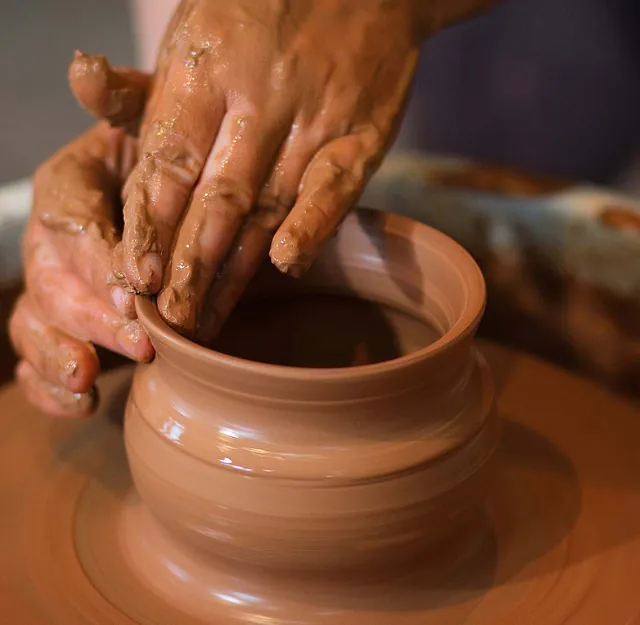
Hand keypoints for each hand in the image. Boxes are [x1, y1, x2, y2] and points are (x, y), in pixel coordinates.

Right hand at [9, 56, 153, 416]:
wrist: (163, 206)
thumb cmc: (163, 167)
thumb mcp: (153, 126)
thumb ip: (125, 100)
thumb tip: (85, 69)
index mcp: (68, 188)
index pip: (68, 219)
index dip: (97, 254)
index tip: (136, 286)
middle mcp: (50, 242)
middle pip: (53, 281)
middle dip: (92, 314)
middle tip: (138, 341)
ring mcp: (50, 289)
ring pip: (36, 325)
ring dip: (59, 354)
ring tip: (87, 379)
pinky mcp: (60, 329)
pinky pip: (39, 364)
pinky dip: (53, 388)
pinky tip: (80, 403)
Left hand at [115, 0, 495, 341]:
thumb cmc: (263, 14)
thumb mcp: (195, 35)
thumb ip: (147, 84)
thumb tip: (83, 80)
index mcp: (204, 68)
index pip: (168, 164)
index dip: (151, 228)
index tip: (135, 282)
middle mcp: (259, 97)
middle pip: (215, 200)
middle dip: (188, 269)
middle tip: (169, 325)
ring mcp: (315, 118)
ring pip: (267, 207)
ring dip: (235, 271)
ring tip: (208, 321)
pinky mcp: (363, 136)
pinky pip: (335, 188)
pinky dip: (312, 228)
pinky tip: (285, 265)